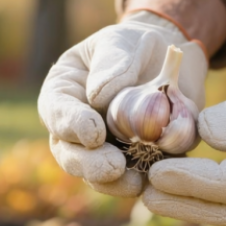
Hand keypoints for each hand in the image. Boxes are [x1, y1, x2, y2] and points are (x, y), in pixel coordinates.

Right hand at [38, 10, 207, 196]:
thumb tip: (97, 97)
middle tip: (112, 167)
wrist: (168, 60)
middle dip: (88, 164)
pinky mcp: (134, 162)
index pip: (57, 112)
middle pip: (70, 153)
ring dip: (113, 183)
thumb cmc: (135, 46)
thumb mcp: (122, 42)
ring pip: (97, 175)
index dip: (71, 126)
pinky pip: (134, 179)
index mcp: (64, 94)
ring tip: (134, 183)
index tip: (94, 133)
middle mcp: (75, 128)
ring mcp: (103, 150)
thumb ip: (111, 63)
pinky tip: (158, 183)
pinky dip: (145, 183)